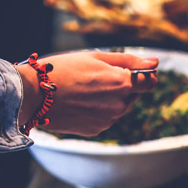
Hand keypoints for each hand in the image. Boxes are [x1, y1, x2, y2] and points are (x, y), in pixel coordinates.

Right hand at [17, 52, 157, 136]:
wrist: (32, 95)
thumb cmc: (63, 69)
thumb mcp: (97, 57)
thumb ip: (130, 61)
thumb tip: (156, 62)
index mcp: (122, 84)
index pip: (150, 81)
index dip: (144, 74)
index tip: (133, 70)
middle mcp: (119, 105)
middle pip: (134, 93)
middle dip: (124, 85)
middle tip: (96, 77)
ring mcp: (108, 120)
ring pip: (120, 106)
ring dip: (111, 97)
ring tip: (85, 89)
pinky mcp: (96, 130)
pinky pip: (106, 117)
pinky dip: (99, 109)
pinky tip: (80, 102)